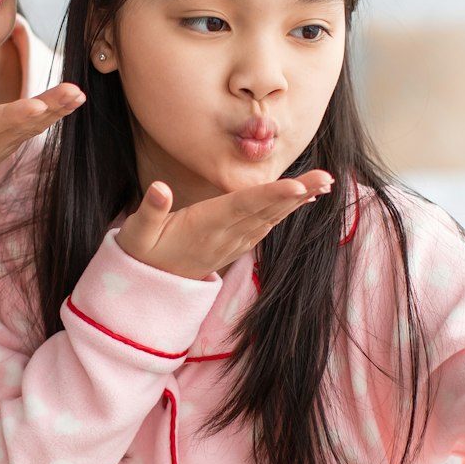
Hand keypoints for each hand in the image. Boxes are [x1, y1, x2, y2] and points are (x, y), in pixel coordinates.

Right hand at [0, 50, 83, 210]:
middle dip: (46, 109)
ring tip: (78, 93)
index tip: (35, 107)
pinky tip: (69, 101)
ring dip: (55, 111)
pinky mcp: (3, 150)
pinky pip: (29, 131)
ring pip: (28, 130)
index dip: (10, 116)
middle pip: (17, 127)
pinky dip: (49, 116)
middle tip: (74, 92)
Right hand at [117, 171, 335, 279]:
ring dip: (298, 200)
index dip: (271, 195)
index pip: (243, 206)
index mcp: (206, 224)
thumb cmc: (144, 252)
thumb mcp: (138, 232)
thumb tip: (159, 189)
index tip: (297, 186)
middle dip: (298, 193)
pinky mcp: (236, 243)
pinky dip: (286, 210)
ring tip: (324, 184)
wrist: (152, 285)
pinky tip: (302, 198)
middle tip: (326, 177)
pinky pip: (267, 225)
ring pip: (272, 217)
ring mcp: (234, 241)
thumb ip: (150, 210)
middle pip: (267, 210)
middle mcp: (226, 233)